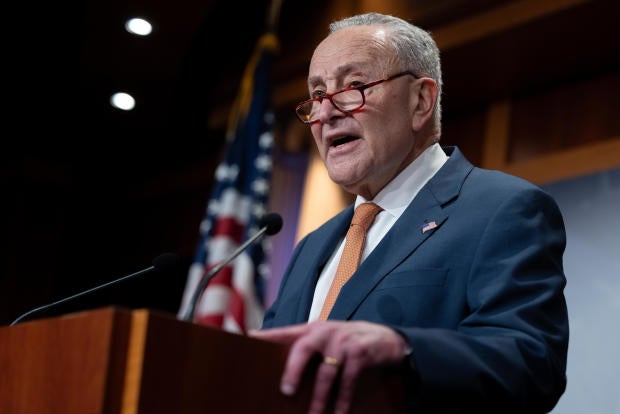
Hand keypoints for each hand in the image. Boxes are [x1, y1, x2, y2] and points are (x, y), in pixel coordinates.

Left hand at [249, 320, 409, 413]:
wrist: (386, 338)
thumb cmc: (349, 342)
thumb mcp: (327, 339)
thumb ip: (306, 348)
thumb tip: (283, 375)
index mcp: (312, 329)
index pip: (285, 332)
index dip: (266, 336)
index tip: (248, 339)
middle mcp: (325, 332)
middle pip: (303, 348)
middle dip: (293, 369)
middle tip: (286, 390)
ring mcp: (343, 342)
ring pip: (326, 374)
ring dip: (319, 398)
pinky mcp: (359, 354)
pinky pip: (347, 382)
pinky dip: (342, 401)